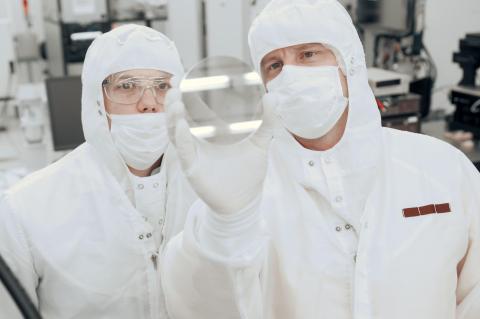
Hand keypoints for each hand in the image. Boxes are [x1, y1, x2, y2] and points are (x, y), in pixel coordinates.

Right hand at [165, 89, 276, 214]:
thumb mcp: (260, 143)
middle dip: (174, 101)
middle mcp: (199, 140)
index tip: (184, 77)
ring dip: (174, 116)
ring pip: (176, 131)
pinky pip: (183, 150)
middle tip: (174, 85)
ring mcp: (194, 153)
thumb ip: (267, 121)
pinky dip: (181, 138)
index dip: (188, 94)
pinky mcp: (192, 167)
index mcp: (212, 132)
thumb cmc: (249, 172)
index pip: (196, 109)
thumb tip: (272, 96)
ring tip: (175, 100)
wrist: (245, 200)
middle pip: (180, 117)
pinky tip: (181, 125)